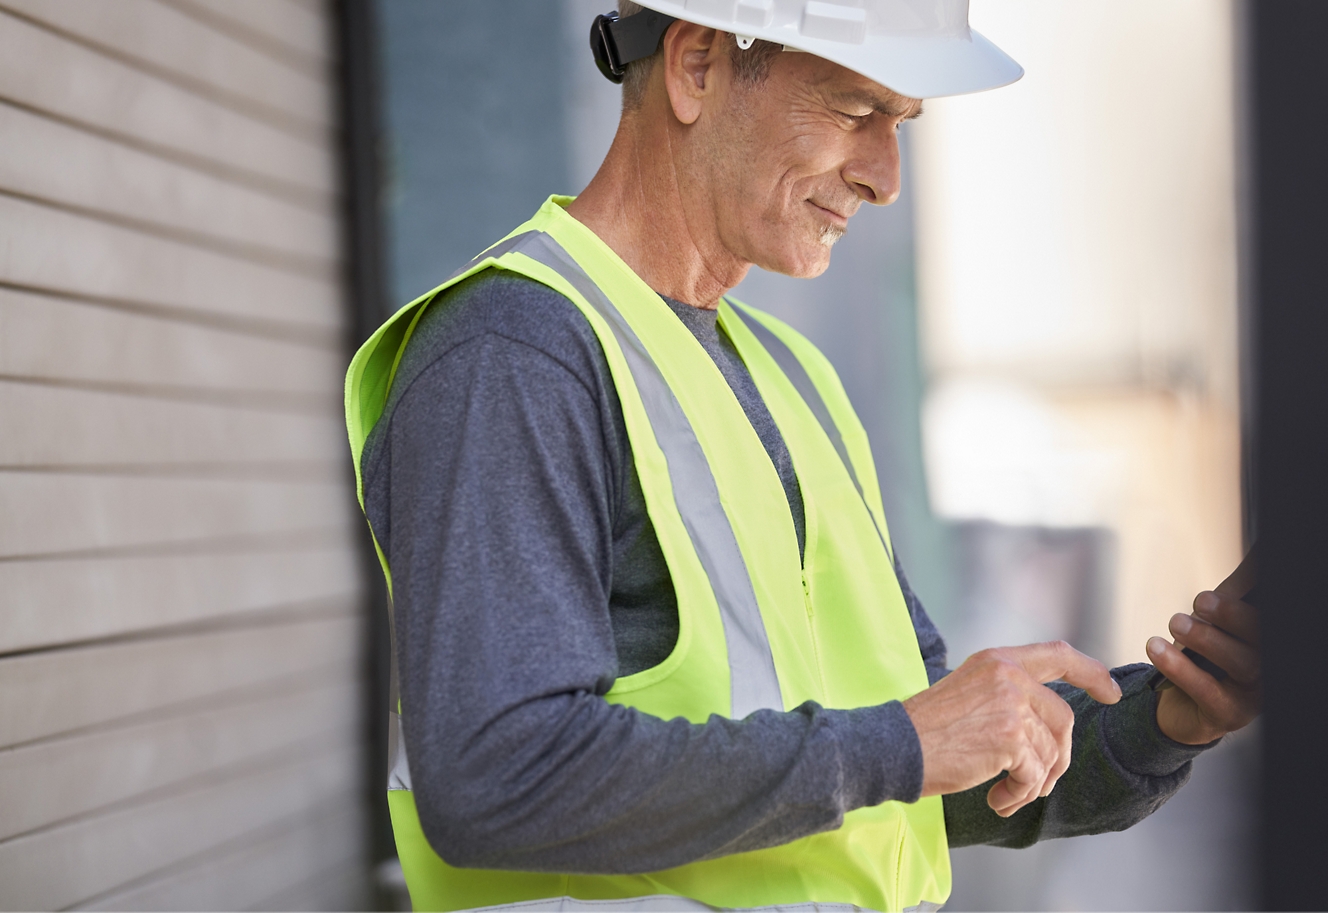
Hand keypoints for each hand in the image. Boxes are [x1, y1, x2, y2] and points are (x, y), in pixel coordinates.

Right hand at [902, 641, 1120, 816]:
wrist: (895, 746)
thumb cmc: (926, 728)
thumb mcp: (969, 691)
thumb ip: (1007, 694)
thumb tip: (1048, 726)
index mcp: (998, 660)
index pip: (1058, 655)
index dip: (1091, 672)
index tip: (1111, 691)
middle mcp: (1009, 676)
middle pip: (1063, 718)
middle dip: (1058, 757)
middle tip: (1038, 783)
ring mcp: (1011, 705)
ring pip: (1051, 752)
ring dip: (1034, 783)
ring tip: (1006, 794)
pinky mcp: (1009, 738)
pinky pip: (1034, 774)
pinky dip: (1019, 794)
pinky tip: (997, 800)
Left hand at [1150, 551, 1259, 744]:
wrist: (1185, 705)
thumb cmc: (1208, 655)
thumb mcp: (1220, 617)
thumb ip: (1238, 588)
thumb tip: (1257, 550)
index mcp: (1267, 642)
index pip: (1267, 618)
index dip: (1250, 602)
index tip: (1225, 588)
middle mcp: (1271, 667)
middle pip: (1263, 639)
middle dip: (1232, 615)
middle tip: (1201, 600)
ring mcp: (1255, 694)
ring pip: (1243, 664)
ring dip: (1207, 638)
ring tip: (1177, 622)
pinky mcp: (1230, 714)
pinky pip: (1208, 690)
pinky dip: (1180, 667)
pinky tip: (1157, 647)